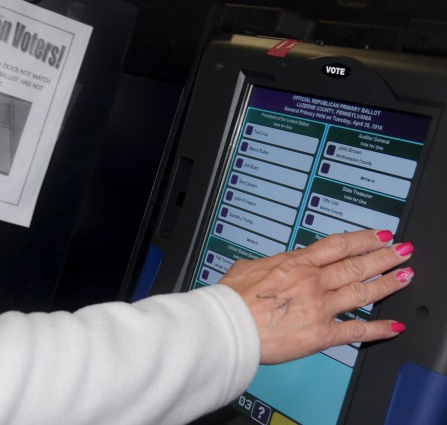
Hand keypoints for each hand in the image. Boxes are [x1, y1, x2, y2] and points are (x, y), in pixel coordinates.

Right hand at [219, 229, 412, 364]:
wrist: (227, 324)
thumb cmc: (231, 298)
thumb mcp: (247, 268)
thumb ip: (267, 265)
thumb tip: (270, 265)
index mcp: (295, 263)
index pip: (338, 245)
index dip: (363, 238)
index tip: (379, 235)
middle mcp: (312, 281)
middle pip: (356, 265)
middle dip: (384, 256)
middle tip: (402, 251)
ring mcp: (319, 307)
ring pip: (362, 291)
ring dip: (387, 283)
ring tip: (405, 276)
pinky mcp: (319, 334)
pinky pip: (355, 331)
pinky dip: (377, 329)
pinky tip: (393, 327)